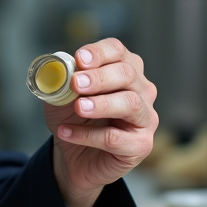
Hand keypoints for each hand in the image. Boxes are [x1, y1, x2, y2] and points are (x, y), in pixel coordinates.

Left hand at [43, 38, 157, 206]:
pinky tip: (66, 132)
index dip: (99, 53)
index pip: (117, 51)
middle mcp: (141, 90)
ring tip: (77, 108)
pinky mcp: (140, 145)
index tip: (79, 59)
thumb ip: (61, 82)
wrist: (72, 156)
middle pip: (127, 74)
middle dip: (99, 78)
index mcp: (123, 69)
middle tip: (76, 84)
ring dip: (101, 104)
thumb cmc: (72, 119)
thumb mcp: (60, 96)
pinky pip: (115, 137)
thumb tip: (60, 70)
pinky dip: (87, 135)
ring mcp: (145, 117)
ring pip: (131, 103)